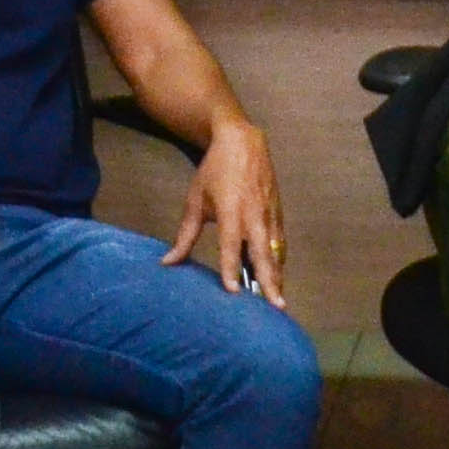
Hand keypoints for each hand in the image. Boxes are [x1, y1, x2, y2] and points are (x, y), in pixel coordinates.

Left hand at [165, 122, 289, 304]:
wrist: (243, 141)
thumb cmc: (214, 172)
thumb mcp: (195, 202)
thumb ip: (184, 236)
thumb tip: (168, 263)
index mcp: (231, 212)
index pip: (231, 246)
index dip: (232, 268)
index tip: (234, 291)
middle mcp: (254, 216)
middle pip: (263, 254)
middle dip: (269, 281)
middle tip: (275, 306)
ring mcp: (269, 215)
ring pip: (276, 252)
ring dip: (278, 277)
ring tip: (279, 302)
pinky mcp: (278, 214)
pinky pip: (280, 243)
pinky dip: (279, 262)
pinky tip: (278, 279)